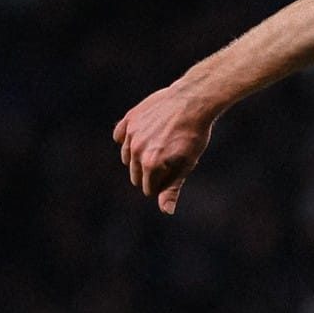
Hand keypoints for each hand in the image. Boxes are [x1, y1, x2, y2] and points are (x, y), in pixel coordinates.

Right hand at [112, 85, 214, 213]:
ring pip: (127, 157)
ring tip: (159, 148)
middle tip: (169, 161)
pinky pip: (119, 135)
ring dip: (139, 157)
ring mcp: (130, 134)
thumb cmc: (194, 136)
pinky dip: (127, 139)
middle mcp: (136, 150)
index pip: (148, 188)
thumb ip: (172, 188)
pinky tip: (141, 137)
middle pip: (135, 175)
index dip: (162, 185)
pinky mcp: (129, 119)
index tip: (175, 174)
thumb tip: (166, 211)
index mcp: (150, 165)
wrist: (193, 101)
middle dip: (149, 174)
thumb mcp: (187, 165)